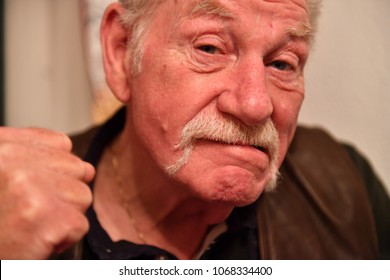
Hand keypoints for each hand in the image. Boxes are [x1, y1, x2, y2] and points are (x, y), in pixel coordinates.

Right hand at [0, 127, 94, 258]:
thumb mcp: (2, 174)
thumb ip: (32, 160)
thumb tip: (85, 167)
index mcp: (1, 144)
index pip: (60, 144)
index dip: (56, 170)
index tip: (35, 188)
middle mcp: (11, 159)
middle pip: (77, 169)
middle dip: (62, 194)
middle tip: (30, 211)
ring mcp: (28, 186)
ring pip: (82, 196)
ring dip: (63, 216)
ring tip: (30, 226)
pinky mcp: (43, 215)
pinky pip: (80, 224)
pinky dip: (63, 239)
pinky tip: (33, 241)